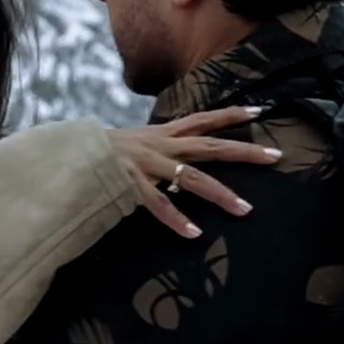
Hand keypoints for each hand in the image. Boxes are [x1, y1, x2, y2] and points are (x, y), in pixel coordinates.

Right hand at [105, 105, 282, 238]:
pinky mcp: (130, 184)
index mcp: (163, 133)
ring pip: (192, 178)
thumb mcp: (140, 144)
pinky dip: (175, 219)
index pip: (204, 119)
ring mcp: (147, 164)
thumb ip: (164, 149)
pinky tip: (193, 233)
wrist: (68, 153)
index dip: (231, 114)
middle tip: (276, 157)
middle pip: (211, 146)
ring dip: (220, 194)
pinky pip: (158, 204)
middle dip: (245, 151)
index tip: (261, 109)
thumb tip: (186, 159)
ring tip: (246, 210)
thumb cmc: (105, 153)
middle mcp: (161, 144)